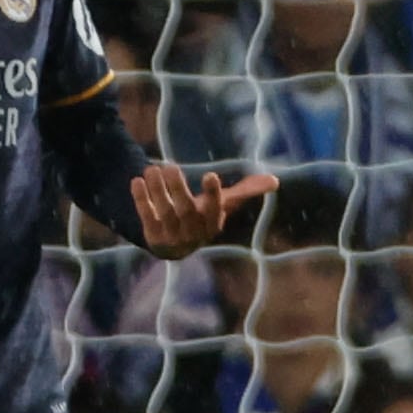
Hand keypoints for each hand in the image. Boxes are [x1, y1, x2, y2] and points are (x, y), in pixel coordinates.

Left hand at [132, 164, 275, 257]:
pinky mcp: (153, 236)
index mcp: (212, 223)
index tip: (210, 175)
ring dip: (157, 190)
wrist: (175, 246)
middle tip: (171, 166)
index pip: (215, 209)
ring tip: (152, 169)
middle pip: (185, 209)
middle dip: (177, 188)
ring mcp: (172, 236)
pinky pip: (146, 217)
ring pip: (164, 212)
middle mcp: (193, 232)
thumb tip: (275, 181)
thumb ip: (245, 192)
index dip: (213, 194)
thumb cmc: (202, 217)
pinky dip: (141, 200)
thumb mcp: (223, 205)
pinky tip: (137, 181)